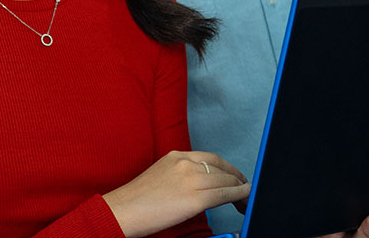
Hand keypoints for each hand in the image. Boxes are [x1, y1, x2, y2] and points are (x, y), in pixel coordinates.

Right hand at [102, 150, 249, 237]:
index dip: (227, 168)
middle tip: (244, 186)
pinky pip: (224, 194)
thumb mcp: (160, 176)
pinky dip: (238, 195)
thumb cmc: (136, 201)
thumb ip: (180, 176)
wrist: (122, 211)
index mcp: (176, 156)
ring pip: (225, 180)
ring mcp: (190, 179)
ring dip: (240, 188)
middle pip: (220, 167)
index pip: (210, 158)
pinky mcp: (195, 199)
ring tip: (246, 195)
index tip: (234, 175)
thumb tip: (200, 185)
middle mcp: (185, 164)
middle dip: (236, 177)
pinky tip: (244, 197)